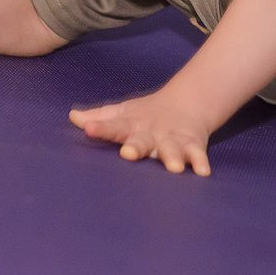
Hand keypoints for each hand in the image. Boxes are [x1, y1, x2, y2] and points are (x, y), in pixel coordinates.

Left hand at [69, 89, 212, 175]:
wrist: (188, 102)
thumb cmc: (147, 115)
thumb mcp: (124, 113)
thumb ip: (101, 118)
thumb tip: (73, 116)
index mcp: (132, 125)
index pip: (114, 126)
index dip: (101, 128)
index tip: (88, 128)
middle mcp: (152, 132)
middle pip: (142, 140)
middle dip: (136, 146)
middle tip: (128, 153)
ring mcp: (173, 138)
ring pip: (172, 149)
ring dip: (172, 157)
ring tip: (174, 168)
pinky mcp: (193, 144)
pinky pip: (197, 154)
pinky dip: (200, 162)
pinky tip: (202, 172)